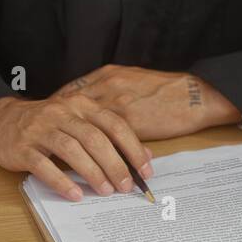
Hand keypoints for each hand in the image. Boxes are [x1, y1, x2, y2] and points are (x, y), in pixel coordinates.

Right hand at [0, 94, 152, 201]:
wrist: (1, 121)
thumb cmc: (48, 125)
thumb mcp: (79, 122)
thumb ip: (109, 135)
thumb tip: (145, 156)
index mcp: (80, 105)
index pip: (114, 124)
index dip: (132, 148)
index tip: (145, 171)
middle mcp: (61, 113)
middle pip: (95, 138)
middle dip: (115, 164)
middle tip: (127, 186)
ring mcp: (40, 129)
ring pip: (72, 150)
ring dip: (92, 173)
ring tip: (106, 191)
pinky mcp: (22, 148)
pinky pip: (44, 166)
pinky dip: (61, 182)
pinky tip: (75, 195)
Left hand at [54, 66, 240, 139]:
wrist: (194, 95)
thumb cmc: (169, 89)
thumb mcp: (135, 81)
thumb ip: (115, 92)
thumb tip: (101, 108)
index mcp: (109, 75)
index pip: (73, 92)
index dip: (58, 108)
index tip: (48, 121)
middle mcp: (108, 86)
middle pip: (71, 108)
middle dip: (58, 126)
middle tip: (47, 142)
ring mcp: (117, 103)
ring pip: (86, 125)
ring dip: (74, 144)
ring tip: (60, 157)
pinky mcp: (129, 122)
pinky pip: (105, 140)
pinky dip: (94, 153)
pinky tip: (87, 165)